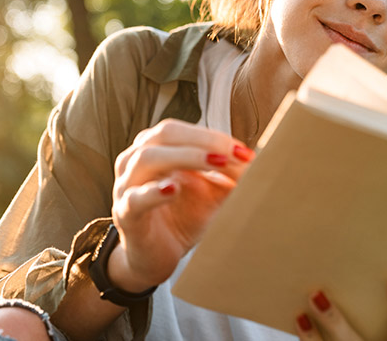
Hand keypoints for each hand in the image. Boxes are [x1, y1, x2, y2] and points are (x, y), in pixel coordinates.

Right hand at [107, 119, 254, 291]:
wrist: (155, 257)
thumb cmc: (181, 218)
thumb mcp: (212, 194)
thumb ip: (231, 178)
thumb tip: (261, 164)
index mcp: (156, 148)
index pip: (182, 130)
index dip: (213, 136)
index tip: (244, 152)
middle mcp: (135, 160)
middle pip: (165, 134)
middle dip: (203, 140)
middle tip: (233, 154)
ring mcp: (126, 186)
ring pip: (148, 158)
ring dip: (185, 157)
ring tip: (216, 163)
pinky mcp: (125, 214)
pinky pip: (135, 198)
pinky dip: (154, 191)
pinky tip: (173, 189)